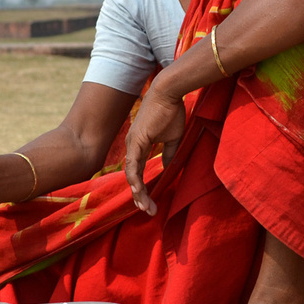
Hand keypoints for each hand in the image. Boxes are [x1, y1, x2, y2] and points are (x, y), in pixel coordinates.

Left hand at [123, 74, 188, 215]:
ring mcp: (133, 144)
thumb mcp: (172, 138)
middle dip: (140, 196)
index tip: (150, 202)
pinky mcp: (137, 141)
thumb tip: (167, 166)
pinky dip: (135, 179)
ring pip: (131, 174)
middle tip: (148, 210)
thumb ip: (168, 153)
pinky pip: (134, 164)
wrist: (168, 93)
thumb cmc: (170, 112)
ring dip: (138, 192)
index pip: (138, 172)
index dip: (143, 188)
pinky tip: (138, 191)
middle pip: (133, 177)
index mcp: (139, 146)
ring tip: (144, 207)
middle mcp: (132, 146)